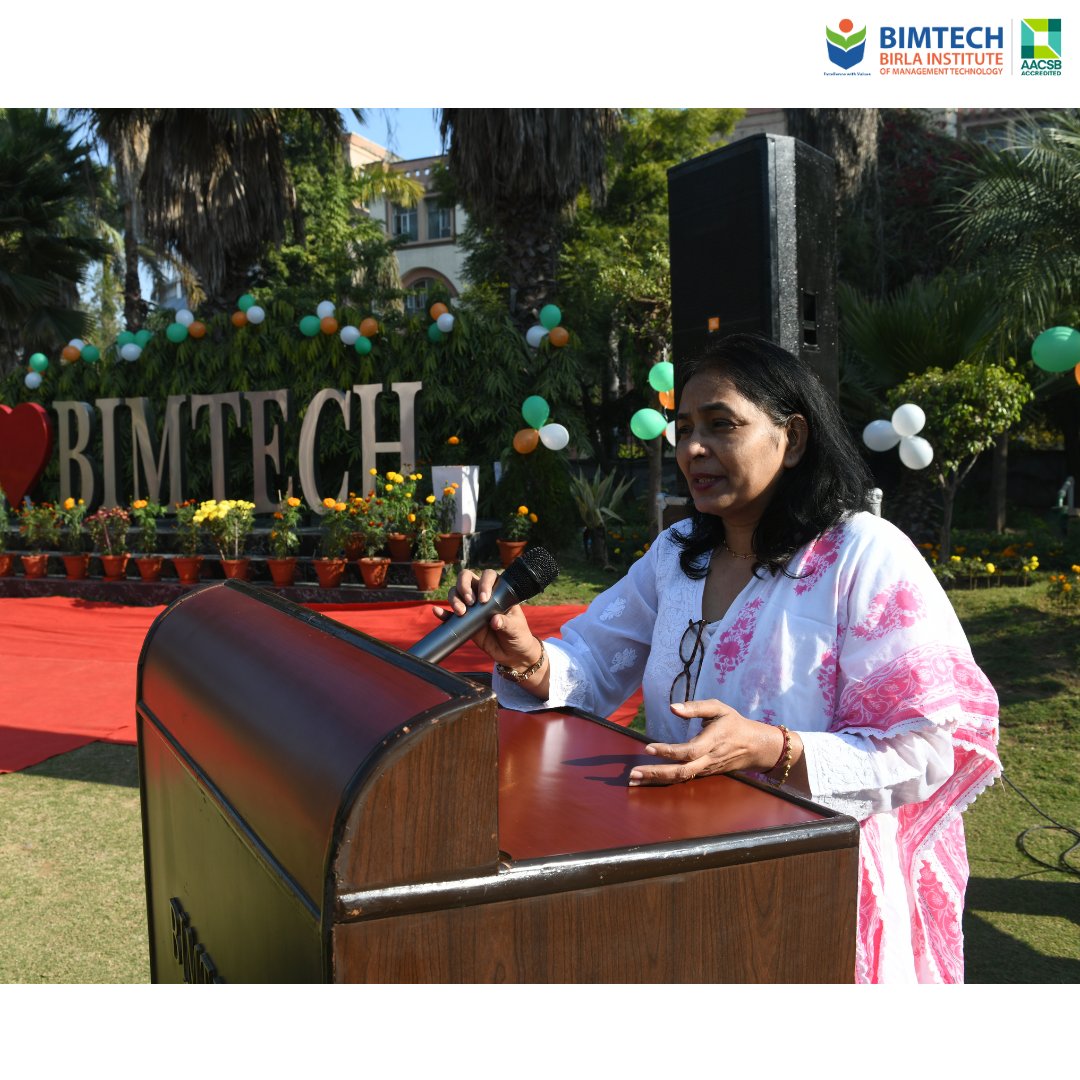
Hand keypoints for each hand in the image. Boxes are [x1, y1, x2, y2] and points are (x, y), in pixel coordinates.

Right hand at [431, 566, 538, 670]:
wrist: (512, 653)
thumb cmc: (518, 635)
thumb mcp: (516, 628)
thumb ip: (506, 623)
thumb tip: (495, 621)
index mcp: (498, 592)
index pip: (488, 576)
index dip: (484, 583)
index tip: (484, 599)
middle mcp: (483, 595)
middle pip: (467, 578)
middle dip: (464, 586)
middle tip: (470, 602)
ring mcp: (472, 607)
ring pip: (456, 593)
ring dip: (454, 599)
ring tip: (461, 612)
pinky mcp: (464, 621)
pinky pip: (449, 614)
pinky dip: (443, 613)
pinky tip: (437, 612)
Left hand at [627, 699, 786, 785]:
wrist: (755, 747)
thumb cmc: (734, 724)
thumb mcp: (719, 709)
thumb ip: (696, 707)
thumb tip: (672, 708)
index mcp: (712, 742)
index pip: (689, 751)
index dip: (669, 751)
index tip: (648, 747)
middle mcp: (708, 760)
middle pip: (681, 771)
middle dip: (656, 773)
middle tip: (633, 774)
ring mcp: (705, 770)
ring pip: (680, 778)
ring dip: (656, 780)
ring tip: (634, 780)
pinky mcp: (703, 774)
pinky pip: (682, 778)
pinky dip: (664, 780)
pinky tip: (647, 780)